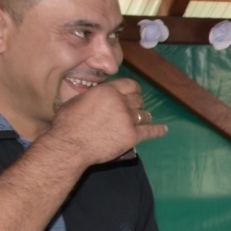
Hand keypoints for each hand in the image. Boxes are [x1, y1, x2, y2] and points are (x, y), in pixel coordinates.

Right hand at [45, 79, 166, 165]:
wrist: (69, 146)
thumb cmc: (67, 123)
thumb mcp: (77, 100)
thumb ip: (94, 96)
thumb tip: (100, 96)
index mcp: (107, 91)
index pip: (129, 85)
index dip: (133, 89)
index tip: (133, 93)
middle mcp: (120, 102)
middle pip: (138, 99)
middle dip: (136, 103)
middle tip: (133, 109)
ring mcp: (128, 119)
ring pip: (144, 114)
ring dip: (143, 116)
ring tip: (142, 119)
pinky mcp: (132, 136)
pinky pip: (150, 131)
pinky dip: (158, 130)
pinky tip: (163, 130)